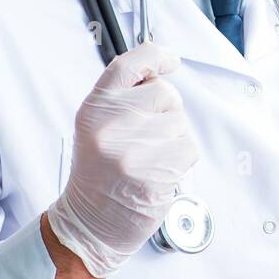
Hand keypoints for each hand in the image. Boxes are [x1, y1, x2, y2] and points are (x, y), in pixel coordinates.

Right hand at [45, 43, 199, 278]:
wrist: (89, 223)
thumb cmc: (98, 175)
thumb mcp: (97, 127)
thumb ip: (122, 99)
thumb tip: (160, 71)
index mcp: (95, 109)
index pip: (129, 64)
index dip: (155, 55)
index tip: (169, 60)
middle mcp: (111, 124)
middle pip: (166, 93)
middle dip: (165, 113)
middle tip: (143, 141)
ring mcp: (133, 148)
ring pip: (181, 122)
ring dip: (173, 140)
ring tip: (147, 160)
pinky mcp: (155, 171)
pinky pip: (188, 148)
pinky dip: (180, 161)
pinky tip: (157, 173)